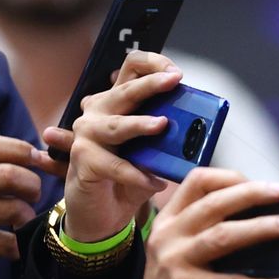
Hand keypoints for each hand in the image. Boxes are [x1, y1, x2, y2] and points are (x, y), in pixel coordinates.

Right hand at [0, 135, 53, 278]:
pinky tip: (9, 244)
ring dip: (27, 215)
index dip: (23, 150)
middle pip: (11, 175)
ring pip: (14, 209)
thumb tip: (8, 149)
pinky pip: (7, 243)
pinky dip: (15, 246)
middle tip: (33, 193)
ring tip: (21, 219)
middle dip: (32, 185)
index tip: (35, 159)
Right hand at [55, 50, 185, 242]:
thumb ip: (168, 138)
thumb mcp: (154, 154)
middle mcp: (98, 111)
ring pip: (117, 124)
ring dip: (140, 124)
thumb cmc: (129, 179)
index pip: (132, 68)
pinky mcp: (83, 159)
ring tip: (162, 125)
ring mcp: (87, 134)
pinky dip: (137, 175)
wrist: (102, 214)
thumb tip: (195, 128)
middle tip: (174, 81)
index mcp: (116, 101)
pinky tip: (156, 183)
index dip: (154, 64)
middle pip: (125, 88)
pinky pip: (115, 166)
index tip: (176, 74)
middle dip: (151, 83)